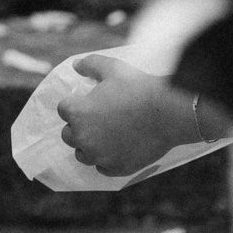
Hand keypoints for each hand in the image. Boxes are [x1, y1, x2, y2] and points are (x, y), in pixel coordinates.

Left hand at [55, 58, 209, 179]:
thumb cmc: (139, 87)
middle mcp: (84, 137)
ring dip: (88, 146)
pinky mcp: (117, 168)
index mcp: (78, 113)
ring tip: (103, 137)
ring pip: (82, 154)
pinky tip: (116, 150)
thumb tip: (75, 64)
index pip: (63, 110)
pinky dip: (106, 161)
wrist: (168, 112)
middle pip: (68, 135)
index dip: (74, 104)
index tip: (87, 103)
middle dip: (78, 127)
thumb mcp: (112, 68)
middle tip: (95, 120)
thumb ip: (90, 65)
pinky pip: (102, 168)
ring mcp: (100, 156)